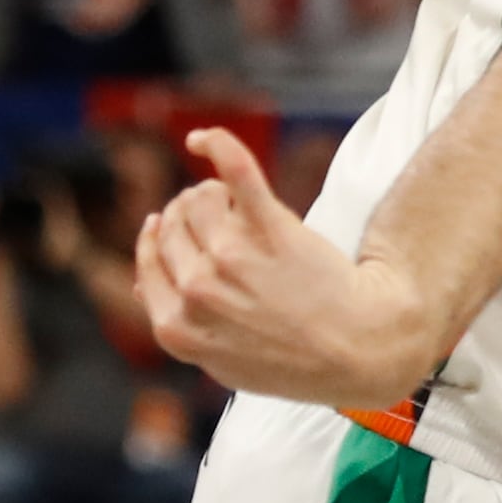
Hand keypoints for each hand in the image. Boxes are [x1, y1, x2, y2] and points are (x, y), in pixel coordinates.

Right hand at [133, 125, 436, 403]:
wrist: (360, 351)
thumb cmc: (295, 362)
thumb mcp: (223, 363)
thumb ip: (178, 326)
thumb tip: (141, 283)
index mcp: (177, 326)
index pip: (150, 260)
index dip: (160, 239)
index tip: (168, 225)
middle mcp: (196, 290)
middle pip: (173, 226)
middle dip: (187, 215)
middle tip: (215, 215)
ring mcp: (232, 256)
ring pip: (197, 199)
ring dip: (210, 193)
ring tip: (230, 199)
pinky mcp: (273, 229)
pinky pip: (235, 171)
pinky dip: (217, 145)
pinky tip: (205, 139)